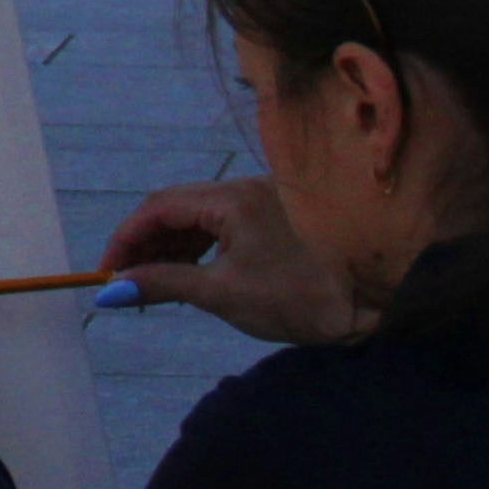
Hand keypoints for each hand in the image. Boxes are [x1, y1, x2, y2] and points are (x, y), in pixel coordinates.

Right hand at [101, 178, 361, 345]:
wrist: (382, 298)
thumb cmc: (301, 296)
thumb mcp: (224, 294)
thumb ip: (165, 285)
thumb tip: (112, 290)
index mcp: (229, 198)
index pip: (158, 207)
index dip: (126, 238)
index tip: (107, 273)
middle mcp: (245, 189)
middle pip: (178, 208)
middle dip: (146, 244)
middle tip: (126, 282)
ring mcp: (266, 203)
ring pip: (202, 217)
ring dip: (173, 248)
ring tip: (156, 284)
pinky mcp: (281, 222)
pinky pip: (226, 226)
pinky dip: (202, 249)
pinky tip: (195, 274)